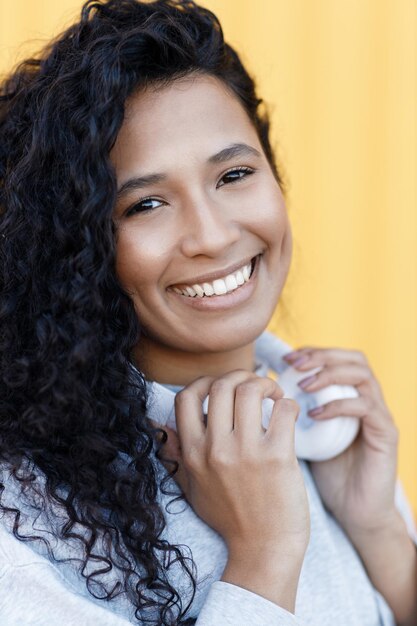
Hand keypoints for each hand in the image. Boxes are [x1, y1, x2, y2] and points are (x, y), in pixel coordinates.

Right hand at [151, 370, 309, 557]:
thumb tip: (158, 425)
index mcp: (193, 454)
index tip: (222, 386)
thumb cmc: (230, 518)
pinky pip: (284, 410)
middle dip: (241, 375)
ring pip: (250, 390)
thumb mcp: (192, 487)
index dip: (204, 382)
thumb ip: (177, 455)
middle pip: (221, 385)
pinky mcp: (277, 457)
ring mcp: (246, 452)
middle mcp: (215, 450)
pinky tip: (288, 413)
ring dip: (266, 384)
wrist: (263, 550)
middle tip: (255, 385)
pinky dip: (288, 403)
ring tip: (274, 395)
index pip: (185, 397)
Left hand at [283, 346, 399, 540]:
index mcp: (346, 396)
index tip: (282, 360)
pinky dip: (339, 405)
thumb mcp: (295, 438)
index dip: (309, 352)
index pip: (334, 357)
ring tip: (303, 386)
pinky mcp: (386, 435)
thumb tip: (246, 397)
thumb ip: (281, 415)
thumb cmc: (324, 474)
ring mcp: (378, 415)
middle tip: (293, 365)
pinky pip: (366, 408)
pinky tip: (316, 414)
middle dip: (320, 355)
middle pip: (351, 357)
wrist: (353, 513)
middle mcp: (366, 400)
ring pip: (361, 375)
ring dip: (329, 374)